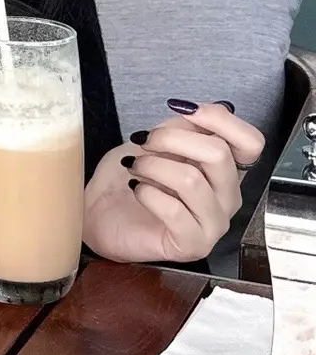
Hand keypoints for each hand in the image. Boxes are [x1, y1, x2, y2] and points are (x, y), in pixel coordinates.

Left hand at [82, 102, 261, 263]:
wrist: (102, 211)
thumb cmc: (134, 176)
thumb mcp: (159, 140)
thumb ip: (185, 125)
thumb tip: (203, 108)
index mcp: (226, 170)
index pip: (251, 142)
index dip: (219, 119)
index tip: (183, 108)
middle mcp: (228, 197)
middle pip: (219, 154)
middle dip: (171, 138)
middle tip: (144, 141)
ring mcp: (214, 224)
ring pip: (192, 180)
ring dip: (153, 166)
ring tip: (135, 167)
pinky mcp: (193, 246)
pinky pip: (175, 211)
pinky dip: (148, 193)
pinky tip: (137, 190)